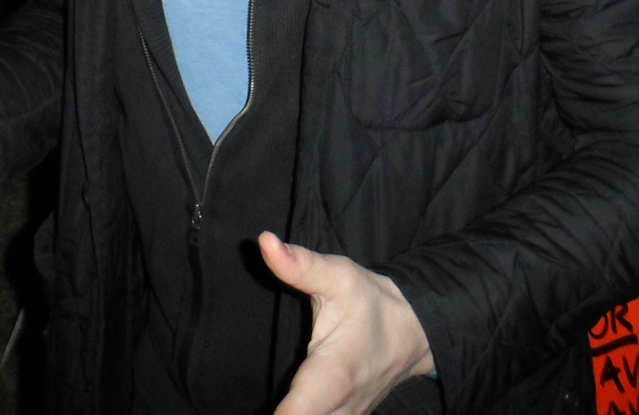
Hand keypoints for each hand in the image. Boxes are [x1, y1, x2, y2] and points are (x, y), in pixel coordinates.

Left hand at [260, 233, 434, 414]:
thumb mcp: (339, 277)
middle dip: (278, 414)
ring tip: (269, 400)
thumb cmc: (372, 303)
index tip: (265, 410)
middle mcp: (338, 409)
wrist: (412, 333)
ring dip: (289, 414)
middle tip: (226, 395)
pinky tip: (288, 405)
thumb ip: (300, 265)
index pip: (298, 413)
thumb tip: (264, 241)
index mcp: (334, 375)